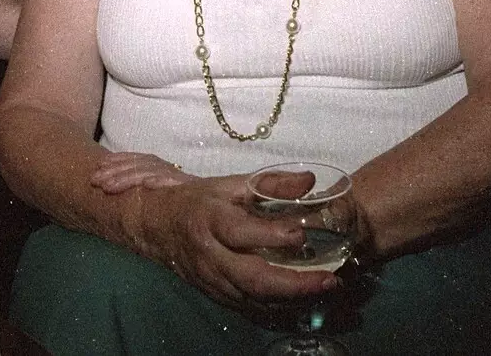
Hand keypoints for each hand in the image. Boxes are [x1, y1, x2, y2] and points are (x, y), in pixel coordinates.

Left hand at [90, 152, 190, 192]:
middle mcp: (166, 168)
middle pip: (138, 165)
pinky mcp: (190, 187)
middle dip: (114, 171)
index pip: (135, 159)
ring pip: (150, 172)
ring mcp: (177, 177)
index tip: (98, 165)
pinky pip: (174, 182)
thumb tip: (109, 187)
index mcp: (157, 167)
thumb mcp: (157, 189)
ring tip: (108, 187)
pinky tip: (148, 185)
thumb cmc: (181, 201)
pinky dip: (161, 180)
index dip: (117, 160)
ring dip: (127, 178)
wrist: (213, 204)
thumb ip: (139, 184)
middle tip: (94, 180)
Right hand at [125, 175, 339, 312]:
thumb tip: (309, 181)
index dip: (272, 235)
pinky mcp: (218, 296)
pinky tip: (303, 301)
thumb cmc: (201, 201)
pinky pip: (250, 308)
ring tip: (324, 290)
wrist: (161, 226)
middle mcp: (211, 256)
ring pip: (254, 299)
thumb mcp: (231, 184)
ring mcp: (214, 281)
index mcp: (211, 221)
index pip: (241, 232)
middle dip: (293, 284)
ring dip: (292, 300)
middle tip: (329, 280)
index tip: (302, 234)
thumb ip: (270, 183)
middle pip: (252, 277)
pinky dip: (279, 307)